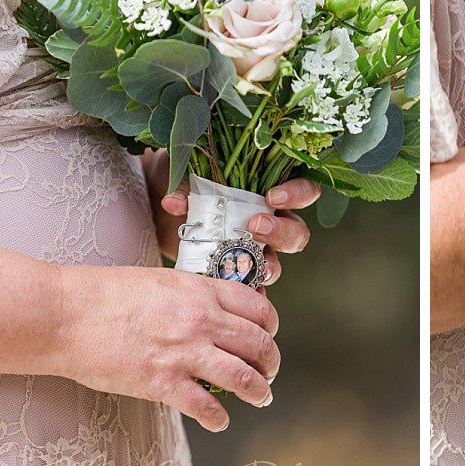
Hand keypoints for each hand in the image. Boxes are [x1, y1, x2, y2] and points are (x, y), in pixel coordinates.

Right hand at [49, 264, 279, 431]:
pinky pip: (205, 406)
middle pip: (258, 344)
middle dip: (270, 362)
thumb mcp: (162, 280)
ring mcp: (183, 353)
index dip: (270, 325)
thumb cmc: (104, 294)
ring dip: (259, 390)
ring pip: (243, 377)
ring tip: (261, 396)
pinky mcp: (161, 383)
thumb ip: (194, 295)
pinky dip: (217, 417)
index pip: (259, 308)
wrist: (64, 315)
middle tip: (269, 372)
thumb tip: (216, 309)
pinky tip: (219, 421)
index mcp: (202, 292)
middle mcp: (201, 321)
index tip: (268, 335)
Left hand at [149, 158, 320, 285]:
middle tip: (256, 227)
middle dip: (281, 231)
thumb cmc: (184, 183)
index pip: (303, 191)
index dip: (297, 194)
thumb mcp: (185, 173)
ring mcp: (254, 249)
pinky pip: (250, 285)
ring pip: (277, 260)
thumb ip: (185, 184)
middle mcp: (270, 221)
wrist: (161, 211)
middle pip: (296, 231)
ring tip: (246, 264)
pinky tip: (236, 292)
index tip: (273, 197)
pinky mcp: (235, 270)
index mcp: (270, 191)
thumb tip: (175, 201)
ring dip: (268, 264)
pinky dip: (246, 290)